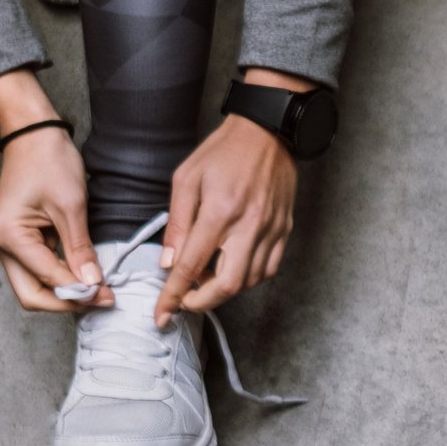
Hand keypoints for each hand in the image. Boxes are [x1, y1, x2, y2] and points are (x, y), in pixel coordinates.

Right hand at [0, 127, 111, 312]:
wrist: (34, 133)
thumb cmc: (49, 160)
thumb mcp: (71, 205)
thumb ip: (80, 248)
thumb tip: (91, 284)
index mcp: (9, 236)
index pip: (47, 278)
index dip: (78, 292)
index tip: (107, 296)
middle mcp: (2, 244)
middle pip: (31, 294)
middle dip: (65, 302)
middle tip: (100, 300)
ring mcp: (8, 242)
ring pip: (33, 284)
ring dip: (63, 291)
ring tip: (97, 289)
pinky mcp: (19, 238)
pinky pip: (38, 267)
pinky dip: (60, 275)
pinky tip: (83, 273)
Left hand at [154, 106, 298, 326]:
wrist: (268, 130)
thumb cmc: (224, 151)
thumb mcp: (187, 179)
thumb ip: (177, 224)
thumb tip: (169, 262)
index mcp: (220, 211)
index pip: (192, 266)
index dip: (173, 295)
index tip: (162, 315)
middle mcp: (249, 225)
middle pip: (228, 285)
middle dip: (202, 302)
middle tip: (185, 298)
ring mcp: (271, 229)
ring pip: (250, 281)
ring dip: (224, 290)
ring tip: (207, 277)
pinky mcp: (285, 228)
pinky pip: (269, 268)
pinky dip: (249, 278)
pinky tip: (234, 268)